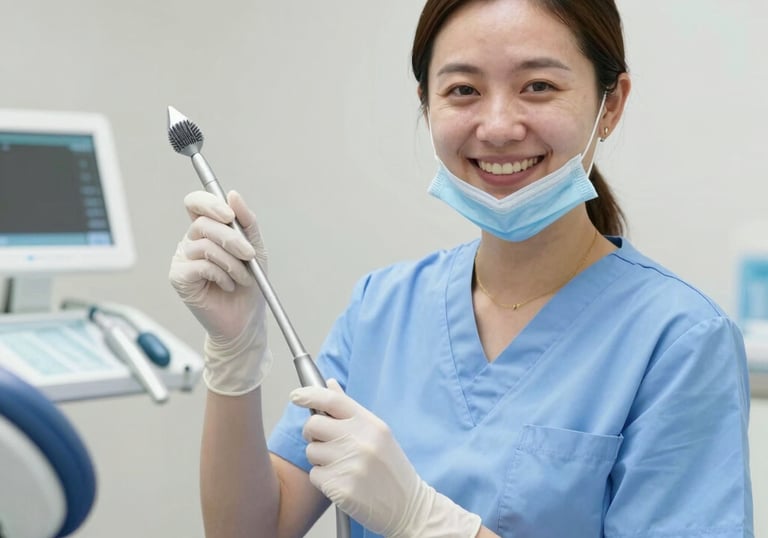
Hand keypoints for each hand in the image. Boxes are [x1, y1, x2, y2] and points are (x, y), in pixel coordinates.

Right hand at [169, 190, 271, 395]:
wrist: (246, 321)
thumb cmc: (250, 285)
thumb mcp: (255, 249)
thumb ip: (246, 222)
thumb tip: (233, 195)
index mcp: (207, 231)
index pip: (196, 203)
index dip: (209, 203)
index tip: (229, 214)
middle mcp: (191, 242)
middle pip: (202, 223)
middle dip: (232, 238)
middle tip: (249, 255)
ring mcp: (182, 259)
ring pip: (204, 245)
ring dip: (231, 263)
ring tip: (242, 278)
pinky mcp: (179, 278)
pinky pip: (199, 265)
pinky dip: (220, 275)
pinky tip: (227, 286)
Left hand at [290, 379, 481, 536]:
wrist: (408, 506)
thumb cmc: (391, 468)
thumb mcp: (378, 433)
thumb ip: (350, 409)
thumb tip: (329, 385)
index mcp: (370, 424)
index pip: (333, 400)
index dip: (309, 394)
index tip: (297, 396)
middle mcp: (360, 441)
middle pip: (313, 425)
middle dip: (313, 434)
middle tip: (325, 442)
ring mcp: (350, 465)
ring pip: (311, 452)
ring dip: (320, 459)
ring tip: (342, 466)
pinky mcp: (340, 488)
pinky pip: (315, 475)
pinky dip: (323, 479)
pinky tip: (342, 481)